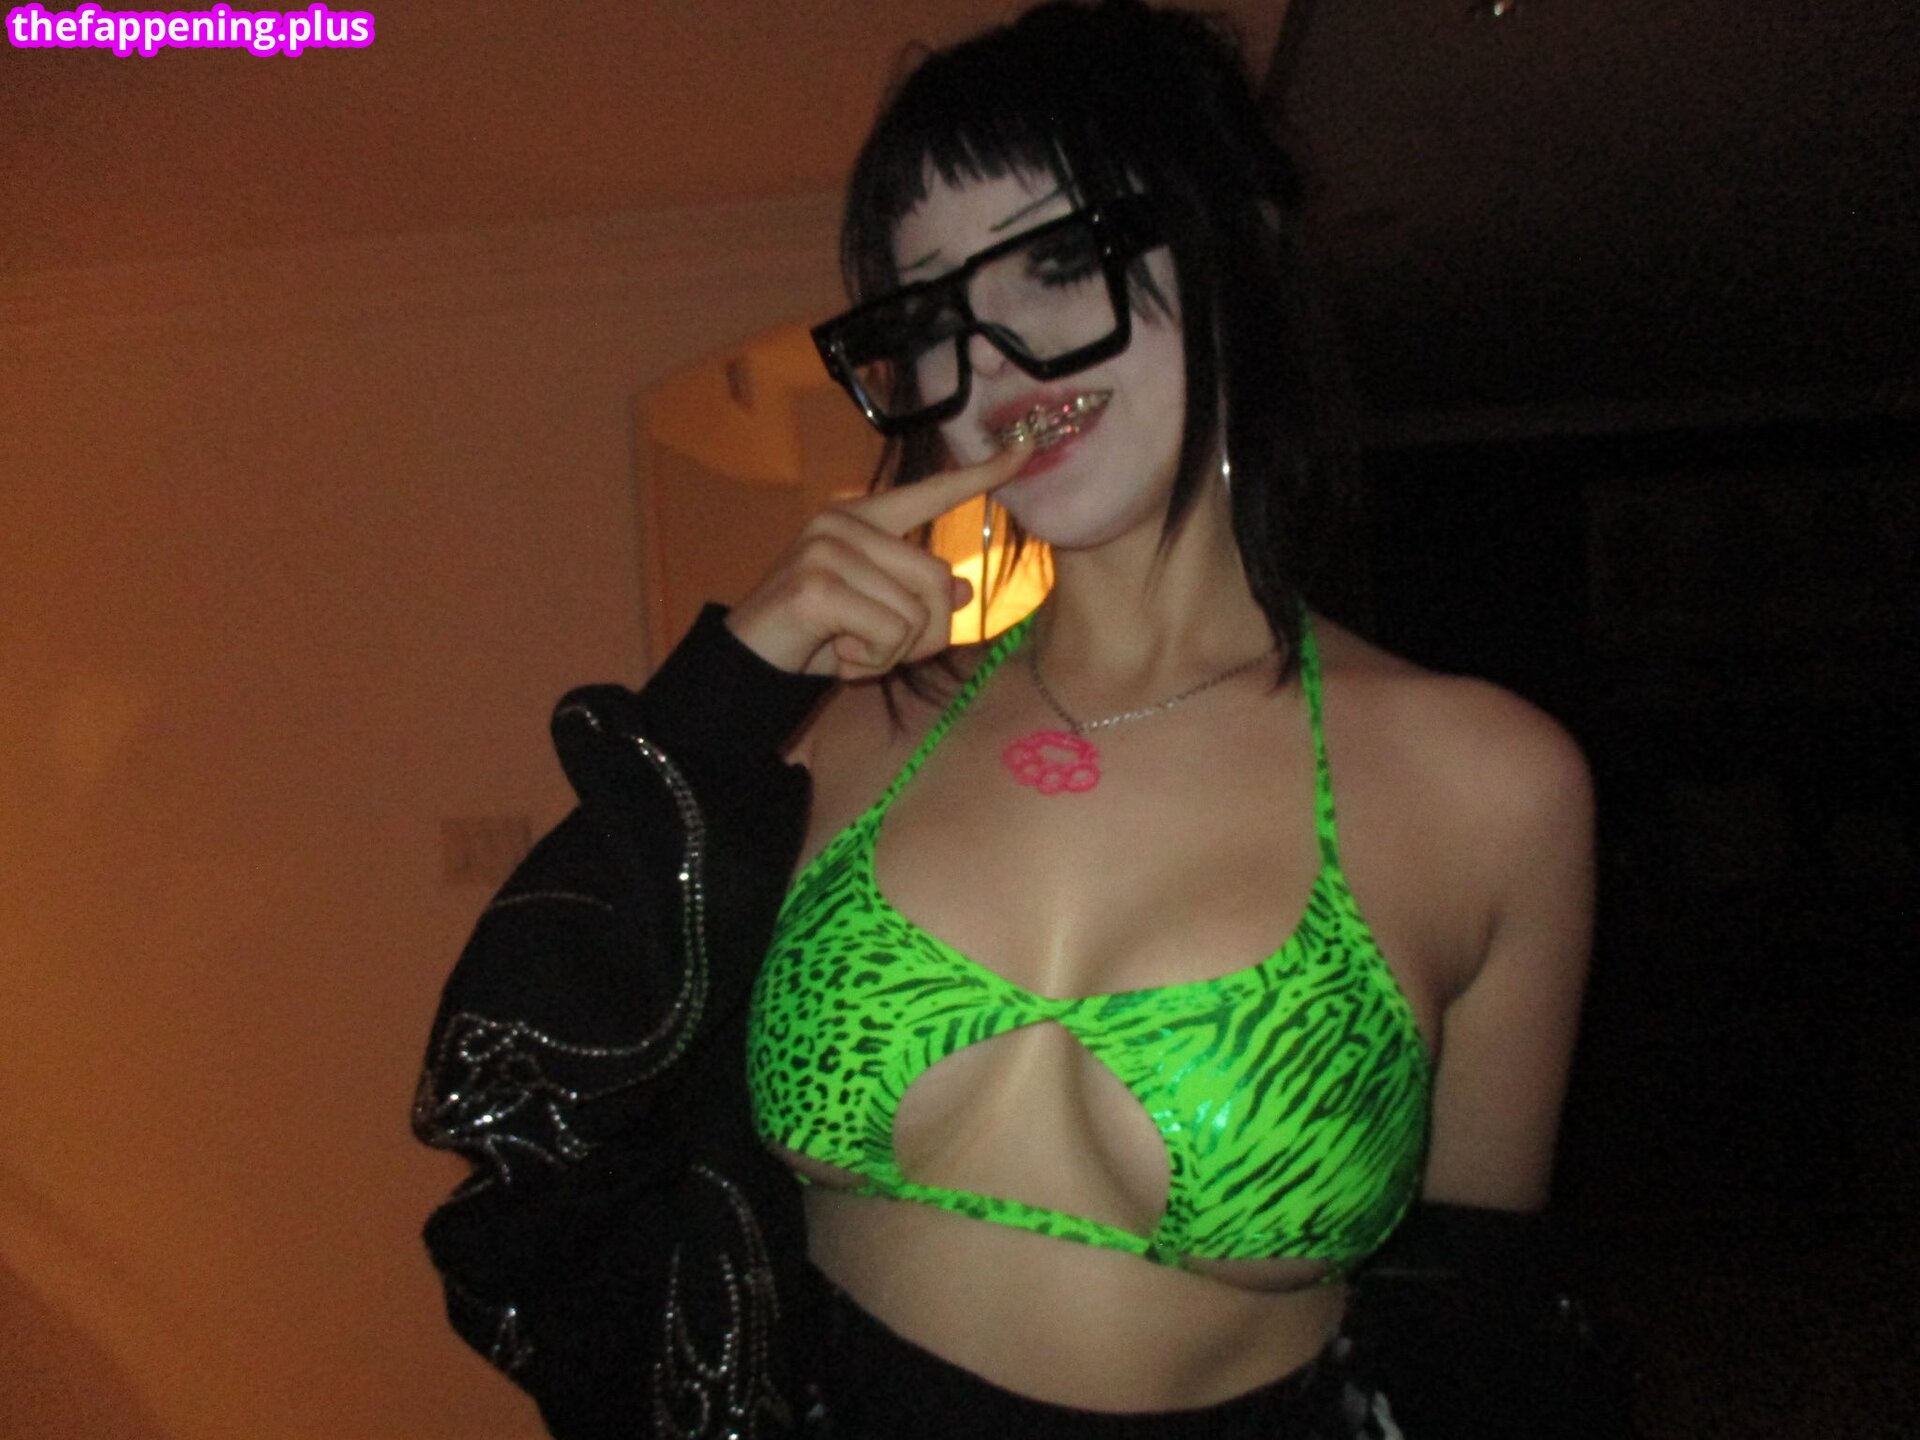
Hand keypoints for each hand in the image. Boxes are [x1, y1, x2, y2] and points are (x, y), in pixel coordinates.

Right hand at [726, 440, 1032, 676]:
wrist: (747, 662)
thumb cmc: (816, 637)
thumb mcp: (875, 617)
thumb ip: (917, 599)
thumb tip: (964, 593)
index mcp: (862, 518)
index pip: (930, 492)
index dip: (980, 476)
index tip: (1024, 450)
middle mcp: (843, 521)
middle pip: (939, 580)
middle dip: (924, 633)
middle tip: (876, 647)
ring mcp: (827, 548)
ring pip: (916, 613)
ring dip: (892, 652)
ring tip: (849, 647)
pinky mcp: (817, 585)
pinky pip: (889, 633)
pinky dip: (871, 660)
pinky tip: (837, 655)